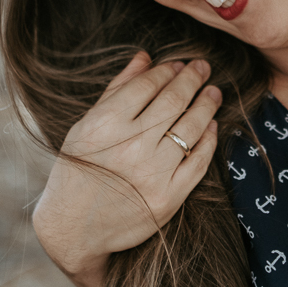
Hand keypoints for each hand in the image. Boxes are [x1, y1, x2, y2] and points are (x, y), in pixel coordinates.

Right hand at [33, 52, 220, 286]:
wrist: (74, 229)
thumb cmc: (79, 171)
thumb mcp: (86, 127)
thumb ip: (117, 90)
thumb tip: (145, 57)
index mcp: (104, 125)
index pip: (147, 86)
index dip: (167, 71)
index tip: (180, 64)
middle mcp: (130, 147)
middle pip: (173, 102)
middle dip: (192, 79)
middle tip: (204, 68)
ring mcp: (152, 174)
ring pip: (190, 128)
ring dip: (206, 106)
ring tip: (213, 93)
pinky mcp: (168, 198)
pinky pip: (198, 162)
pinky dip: (208, 141)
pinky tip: (211, 127)